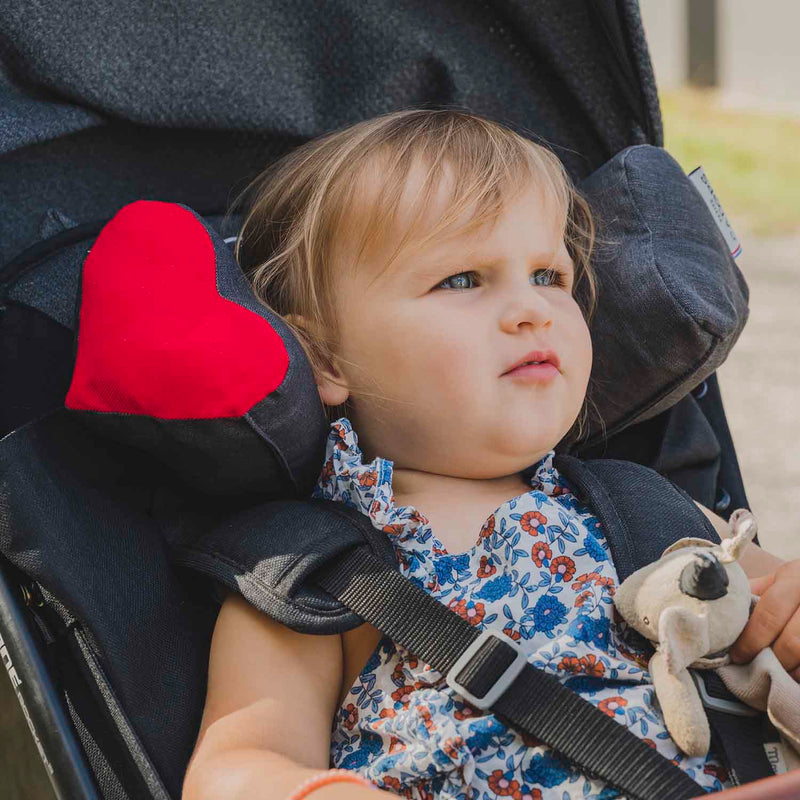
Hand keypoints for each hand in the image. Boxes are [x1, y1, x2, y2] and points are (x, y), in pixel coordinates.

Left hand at [730, 559, 799, 680]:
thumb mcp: (786, 575)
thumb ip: (758, 590)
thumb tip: (722, 606)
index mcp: (796, 580)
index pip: (769, 614)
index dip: (751, 639)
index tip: (737, 656)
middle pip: (793, 642)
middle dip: (771, 660)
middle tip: (756, 669)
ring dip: (792, 672)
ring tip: (778, 676)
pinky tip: (796, 676)